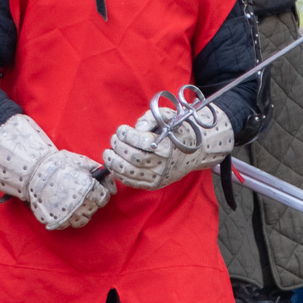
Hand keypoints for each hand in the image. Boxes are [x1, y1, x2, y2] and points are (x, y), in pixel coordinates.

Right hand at [24, 150, 111, 230]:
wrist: (33, 171)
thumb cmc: (59, 164)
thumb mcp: (82, 162)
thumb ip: (100, 173)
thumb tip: (112, 185)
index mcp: (90, 189)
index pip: (104, 198)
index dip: (100, 192)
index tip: (93, 189)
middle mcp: (81, 204)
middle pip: (94, 209)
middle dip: (90, 201)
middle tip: (80, 193)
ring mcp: (68, 215)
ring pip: (83, 220)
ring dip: (80, 212)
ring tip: (72, 202)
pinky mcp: (57, 221)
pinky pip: (68, 224)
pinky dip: (67, 218)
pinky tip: (62, 207)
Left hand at [103, 102, 234, 189]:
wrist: (194, 152)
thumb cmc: (178, 132)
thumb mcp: (168, 117)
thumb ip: (150, 118)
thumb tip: (136, 128)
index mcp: (168, 146)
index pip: (141, 142)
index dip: (127, 135)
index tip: (121, 129)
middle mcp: (164, 164)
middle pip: (133, 158)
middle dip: (118, 147)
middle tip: (114, 139)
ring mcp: (158, 177)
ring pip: (130, 172)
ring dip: (114, 162)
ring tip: (108, 152)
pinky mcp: (154, 184)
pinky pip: (132, 183)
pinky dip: (119, 174)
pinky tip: (114, 165)